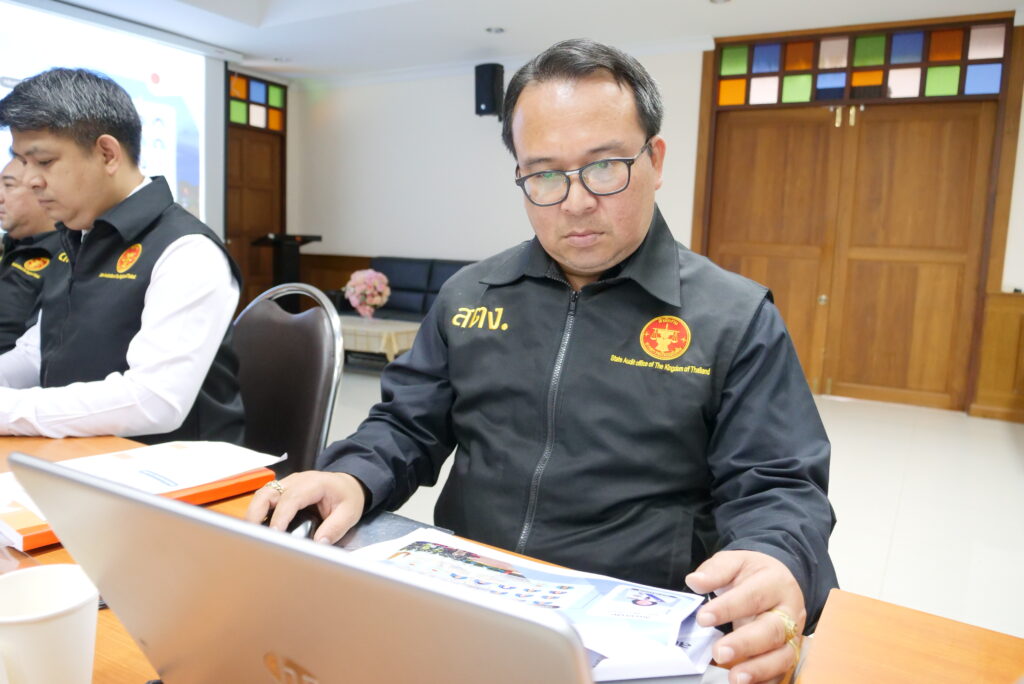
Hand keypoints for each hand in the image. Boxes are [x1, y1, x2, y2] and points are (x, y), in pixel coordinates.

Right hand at [244, 471, 366, 543]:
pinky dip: (257, 513)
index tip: (274, 534)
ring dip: (253, 513)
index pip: (292, 498)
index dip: (281, 516)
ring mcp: (286, 484)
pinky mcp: (281, 491)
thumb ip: (335, 528)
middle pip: (268, 492)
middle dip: (256, 513)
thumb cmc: (347, 497)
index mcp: (314, 484)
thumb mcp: (349, 513)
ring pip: (262, 494)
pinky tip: (256, 530)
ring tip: (249, 535)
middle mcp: (296, 481)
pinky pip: (264, 499)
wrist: (348, 484)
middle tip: (251, 535)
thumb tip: (318, 544)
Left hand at [685, 550, 804, 683]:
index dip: (728, 608)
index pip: (752, 596)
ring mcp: (793, 635)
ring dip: (759, 669)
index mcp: (774, 583)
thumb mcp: (735, 562)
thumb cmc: (752, 574)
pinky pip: (783, 671)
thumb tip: (695, 581)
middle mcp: (789, 611)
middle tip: (719, 652)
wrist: (778, 581)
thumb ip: (715, 571)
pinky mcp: (790, 653)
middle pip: (773, 630)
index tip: (703, 618)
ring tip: (735, 678)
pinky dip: (766, 681)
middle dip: (745, 644)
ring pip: (783, 655)